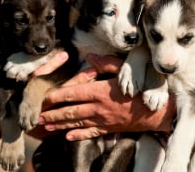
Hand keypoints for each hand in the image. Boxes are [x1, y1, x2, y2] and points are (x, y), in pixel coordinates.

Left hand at [38, 54, 175, 140]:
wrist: (155, 111)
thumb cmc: (141, 88)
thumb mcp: (125, 70)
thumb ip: (106, 63)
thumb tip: (90, 57)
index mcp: (100, 91)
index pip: (72, 93)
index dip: (56, 96)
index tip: (44, 98)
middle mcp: (97, 108)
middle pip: (70, 111)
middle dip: (52, 114)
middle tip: (38, 116)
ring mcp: (102, 120)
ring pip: (76, 123)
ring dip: (60, 125)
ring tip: (46, 126)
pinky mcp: (108, 129)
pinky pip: (90, 134)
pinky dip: (77, 136)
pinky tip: (67, 137)